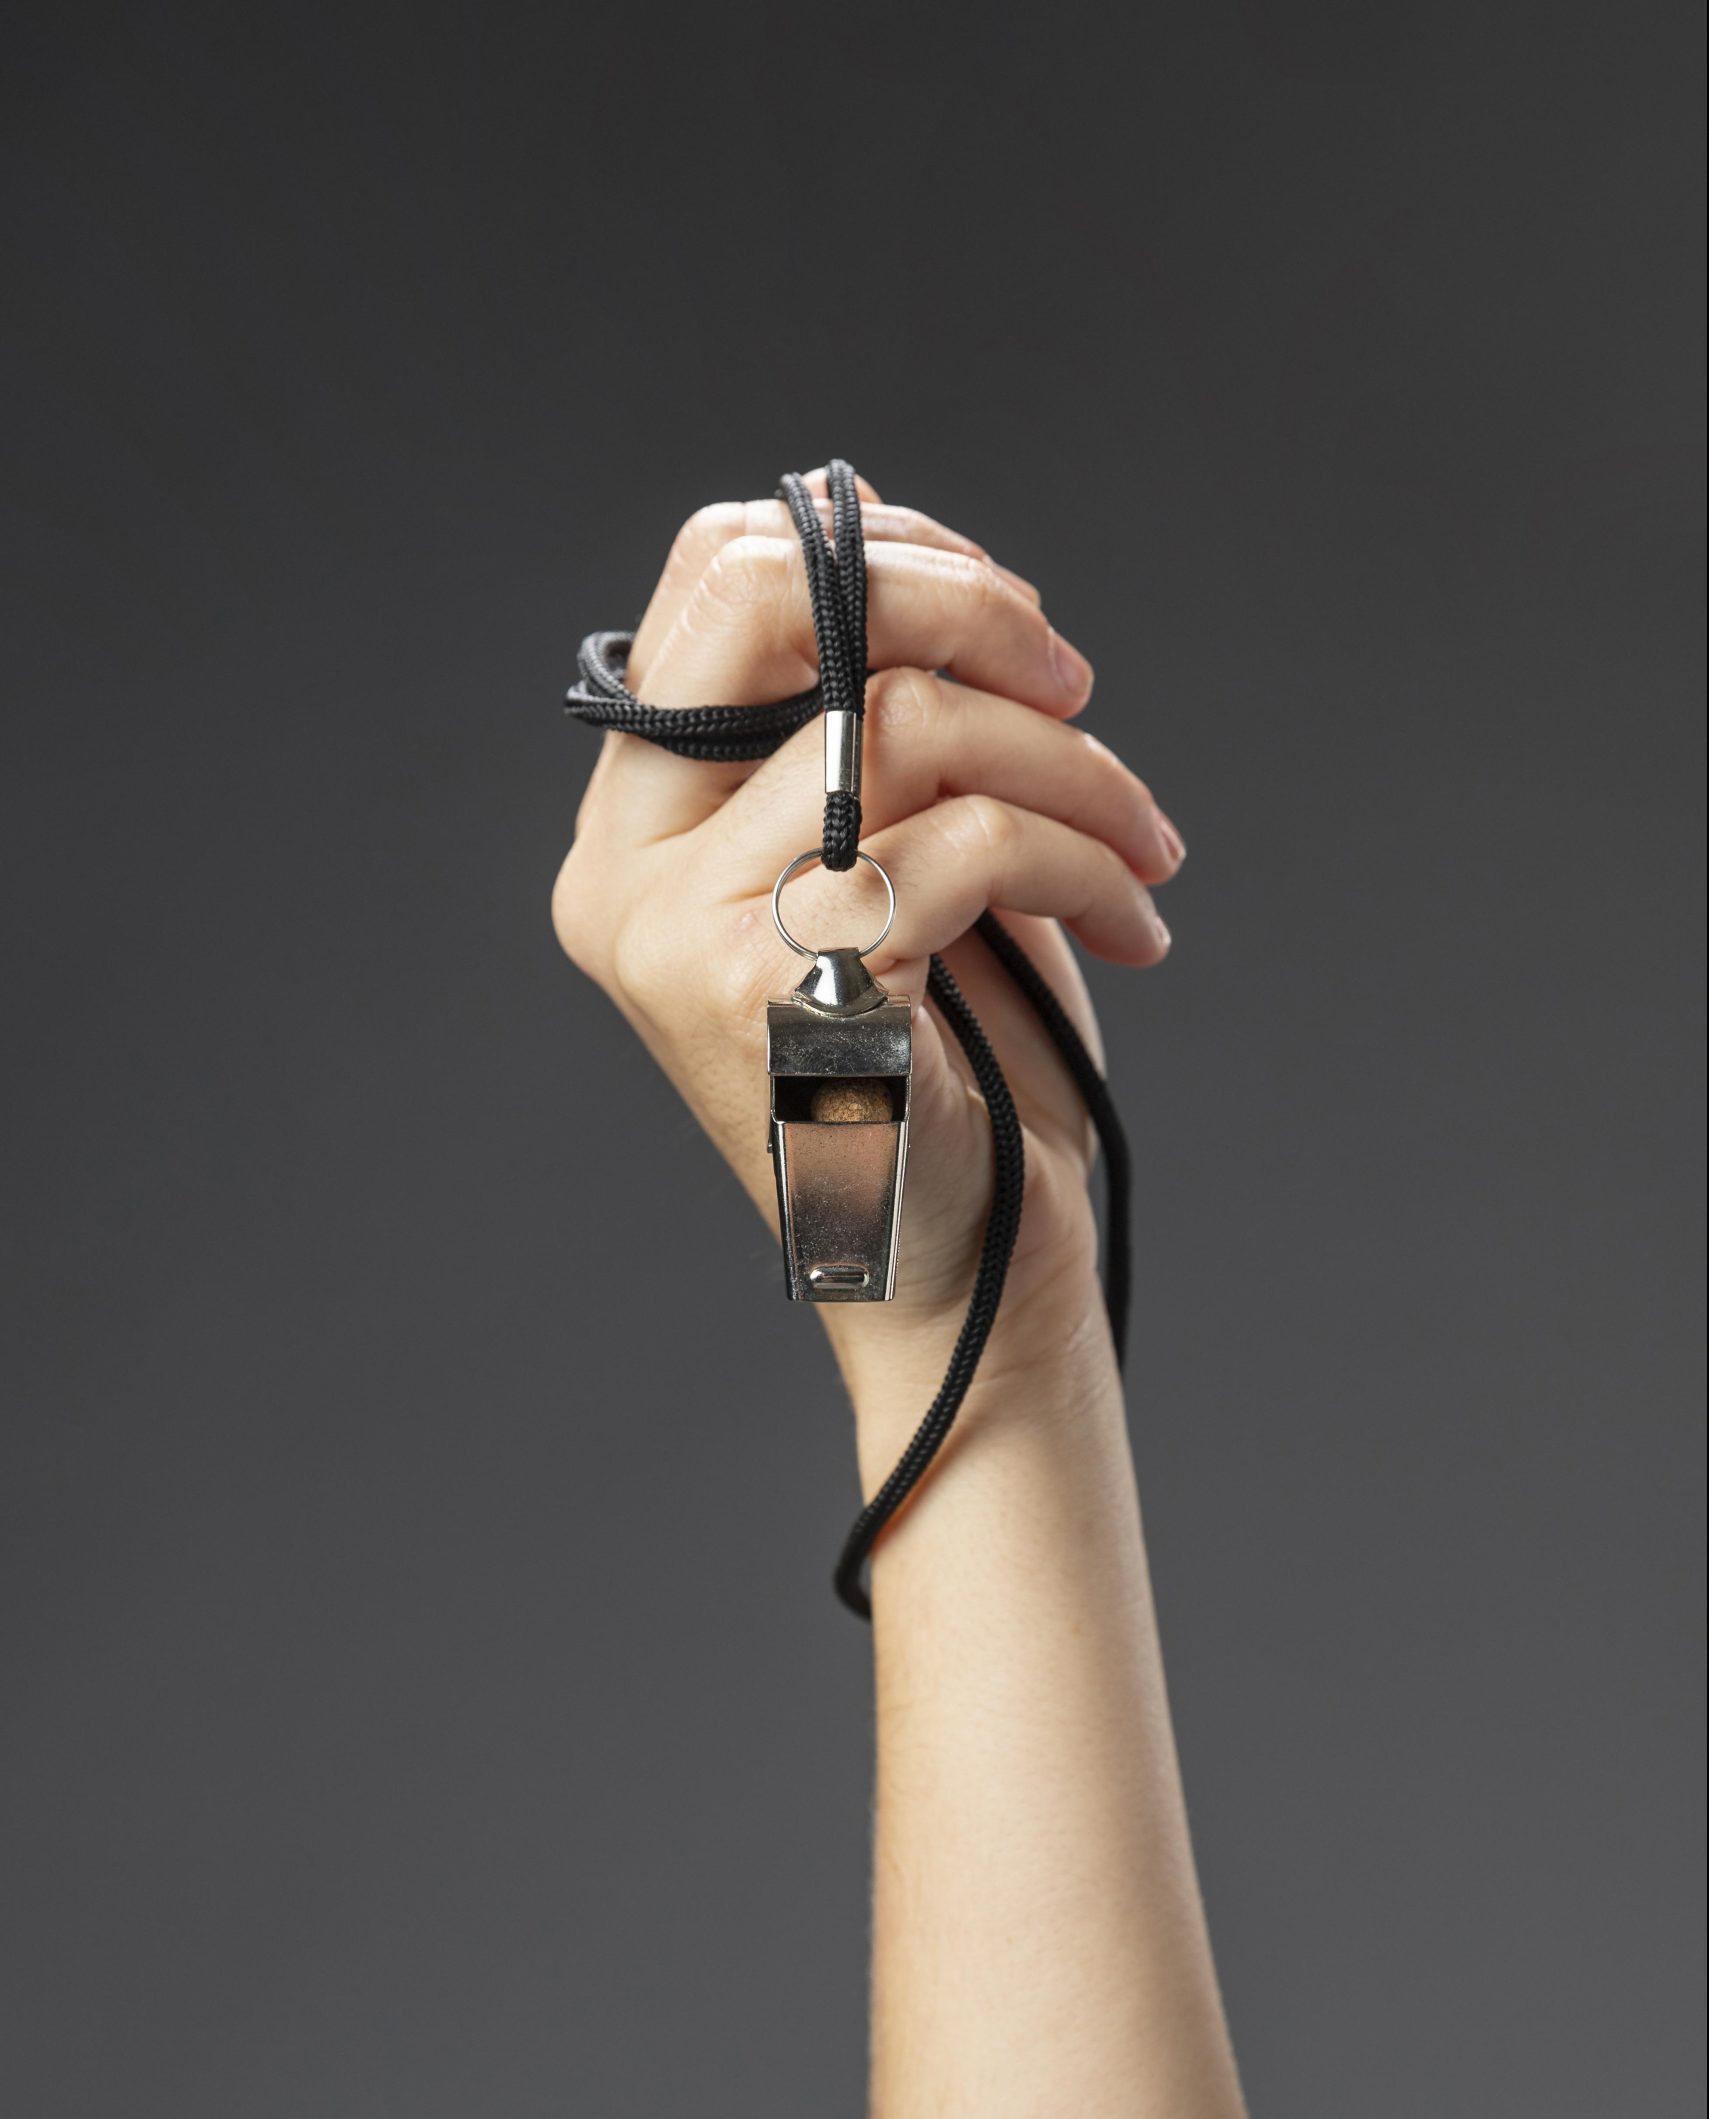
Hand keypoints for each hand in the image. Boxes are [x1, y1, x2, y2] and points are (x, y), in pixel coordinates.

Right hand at [552, 470, 1184, 1434]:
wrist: (969, 1289)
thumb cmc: (953, 1075)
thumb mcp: (904, 866)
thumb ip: (880, 734)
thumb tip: (946, 586)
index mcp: (641, 828)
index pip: (709, 582)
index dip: (874, 549)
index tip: (1006, 619)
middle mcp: (628, 871)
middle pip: (767, 602)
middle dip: (957, 598)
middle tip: (1072, 678)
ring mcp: (679, 930)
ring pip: (907, 719)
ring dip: (1073, 768)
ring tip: (1142, 848)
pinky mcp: (770, 990)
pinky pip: (968, 838)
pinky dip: (1086, 863)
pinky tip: (1133, 927)